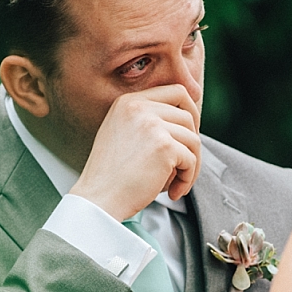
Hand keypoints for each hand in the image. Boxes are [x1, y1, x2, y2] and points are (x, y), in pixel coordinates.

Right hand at [70, 85, 200, 220]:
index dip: (190, 111)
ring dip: (191, 165)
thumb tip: (189, 120)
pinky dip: (187, 178)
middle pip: (188, 116)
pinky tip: (173, 191)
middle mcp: (139, 107)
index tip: (190, 134)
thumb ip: (148, 122)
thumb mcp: (123, 134)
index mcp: (128, 102)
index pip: (176, 91)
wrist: (98, 200)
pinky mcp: (164, 146)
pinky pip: (191, 159)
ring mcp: (153, 125)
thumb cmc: (111, 176)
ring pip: (193, 139)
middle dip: (192, 143)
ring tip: (176, 183)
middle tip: (185, 164)